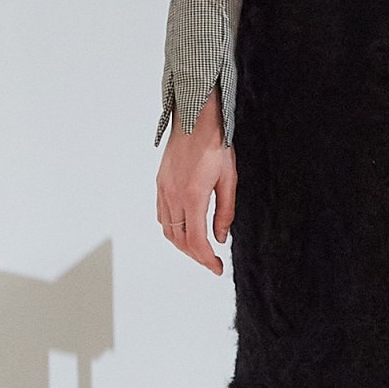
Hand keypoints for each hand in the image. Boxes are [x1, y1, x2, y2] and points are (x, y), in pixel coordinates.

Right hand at [156, 88, 235, 274]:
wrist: (196, 119)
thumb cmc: (215, 144)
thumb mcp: (228, 179)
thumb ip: (225, 212)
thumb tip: (220, 237)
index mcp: (193, 197)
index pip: (197, 241)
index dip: (206, 260)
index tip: (217, 268)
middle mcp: (173, 196)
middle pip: (180, 240)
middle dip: (196, 256)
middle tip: (211, 262)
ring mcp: (163, 190)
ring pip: (168, 230)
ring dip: (183, 244)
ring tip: (200, 249)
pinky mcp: (160, 183)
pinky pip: (162, 215)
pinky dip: (172, 228)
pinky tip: (185, 228)